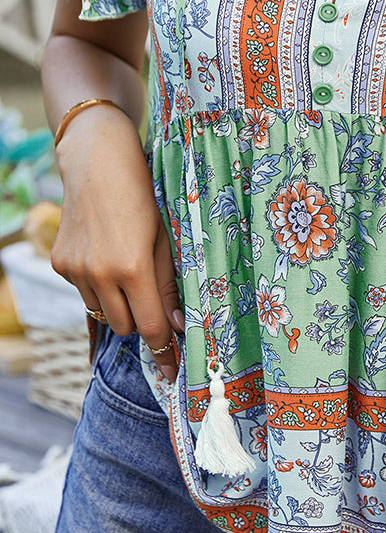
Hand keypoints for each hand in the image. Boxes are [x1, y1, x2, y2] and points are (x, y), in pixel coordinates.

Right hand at [50, 106, 182, 381]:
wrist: (98, 162)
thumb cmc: (144, 196)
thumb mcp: (166, 238)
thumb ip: (170, 284)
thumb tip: (178, 325)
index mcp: (133, 268)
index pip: (151, 325)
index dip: (164, 350)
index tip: (173, 370)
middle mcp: (100, 274)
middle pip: (124, 326)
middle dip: (142, 322)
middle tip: (156, 306)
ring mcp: (75, 270)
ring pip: (102, 312)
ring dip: (119, 305)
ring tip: (130, 273)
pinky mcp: (59, 263)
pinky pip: (84, 292)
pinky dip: (99, 286)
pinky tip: (108, 257)